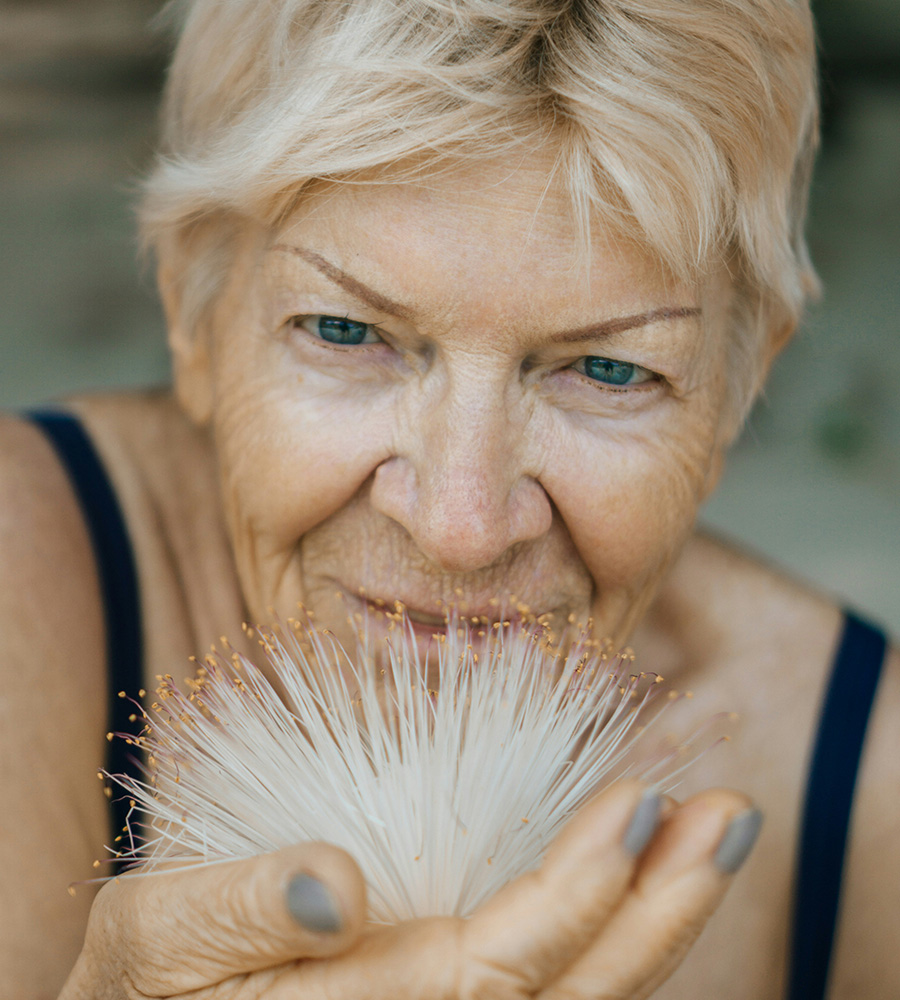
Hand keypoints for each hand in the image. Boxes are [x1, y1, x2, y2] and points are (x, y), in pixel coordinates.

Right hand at [58, 781, 759, 998]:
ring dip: (658, 916)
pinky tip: (651, 875)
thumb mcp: (149, 939)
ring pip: (581, 999)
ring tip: (714, 831)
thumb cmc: (141, 985)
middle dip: (659, 909)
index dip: (574, 895)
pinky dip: (618, 934)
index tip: (641, 806)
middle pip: (572, 997)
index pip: (495, 970)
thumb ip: (230, 909)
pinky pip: (555, 989)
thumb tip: (334, 884)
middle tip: (729, 815)